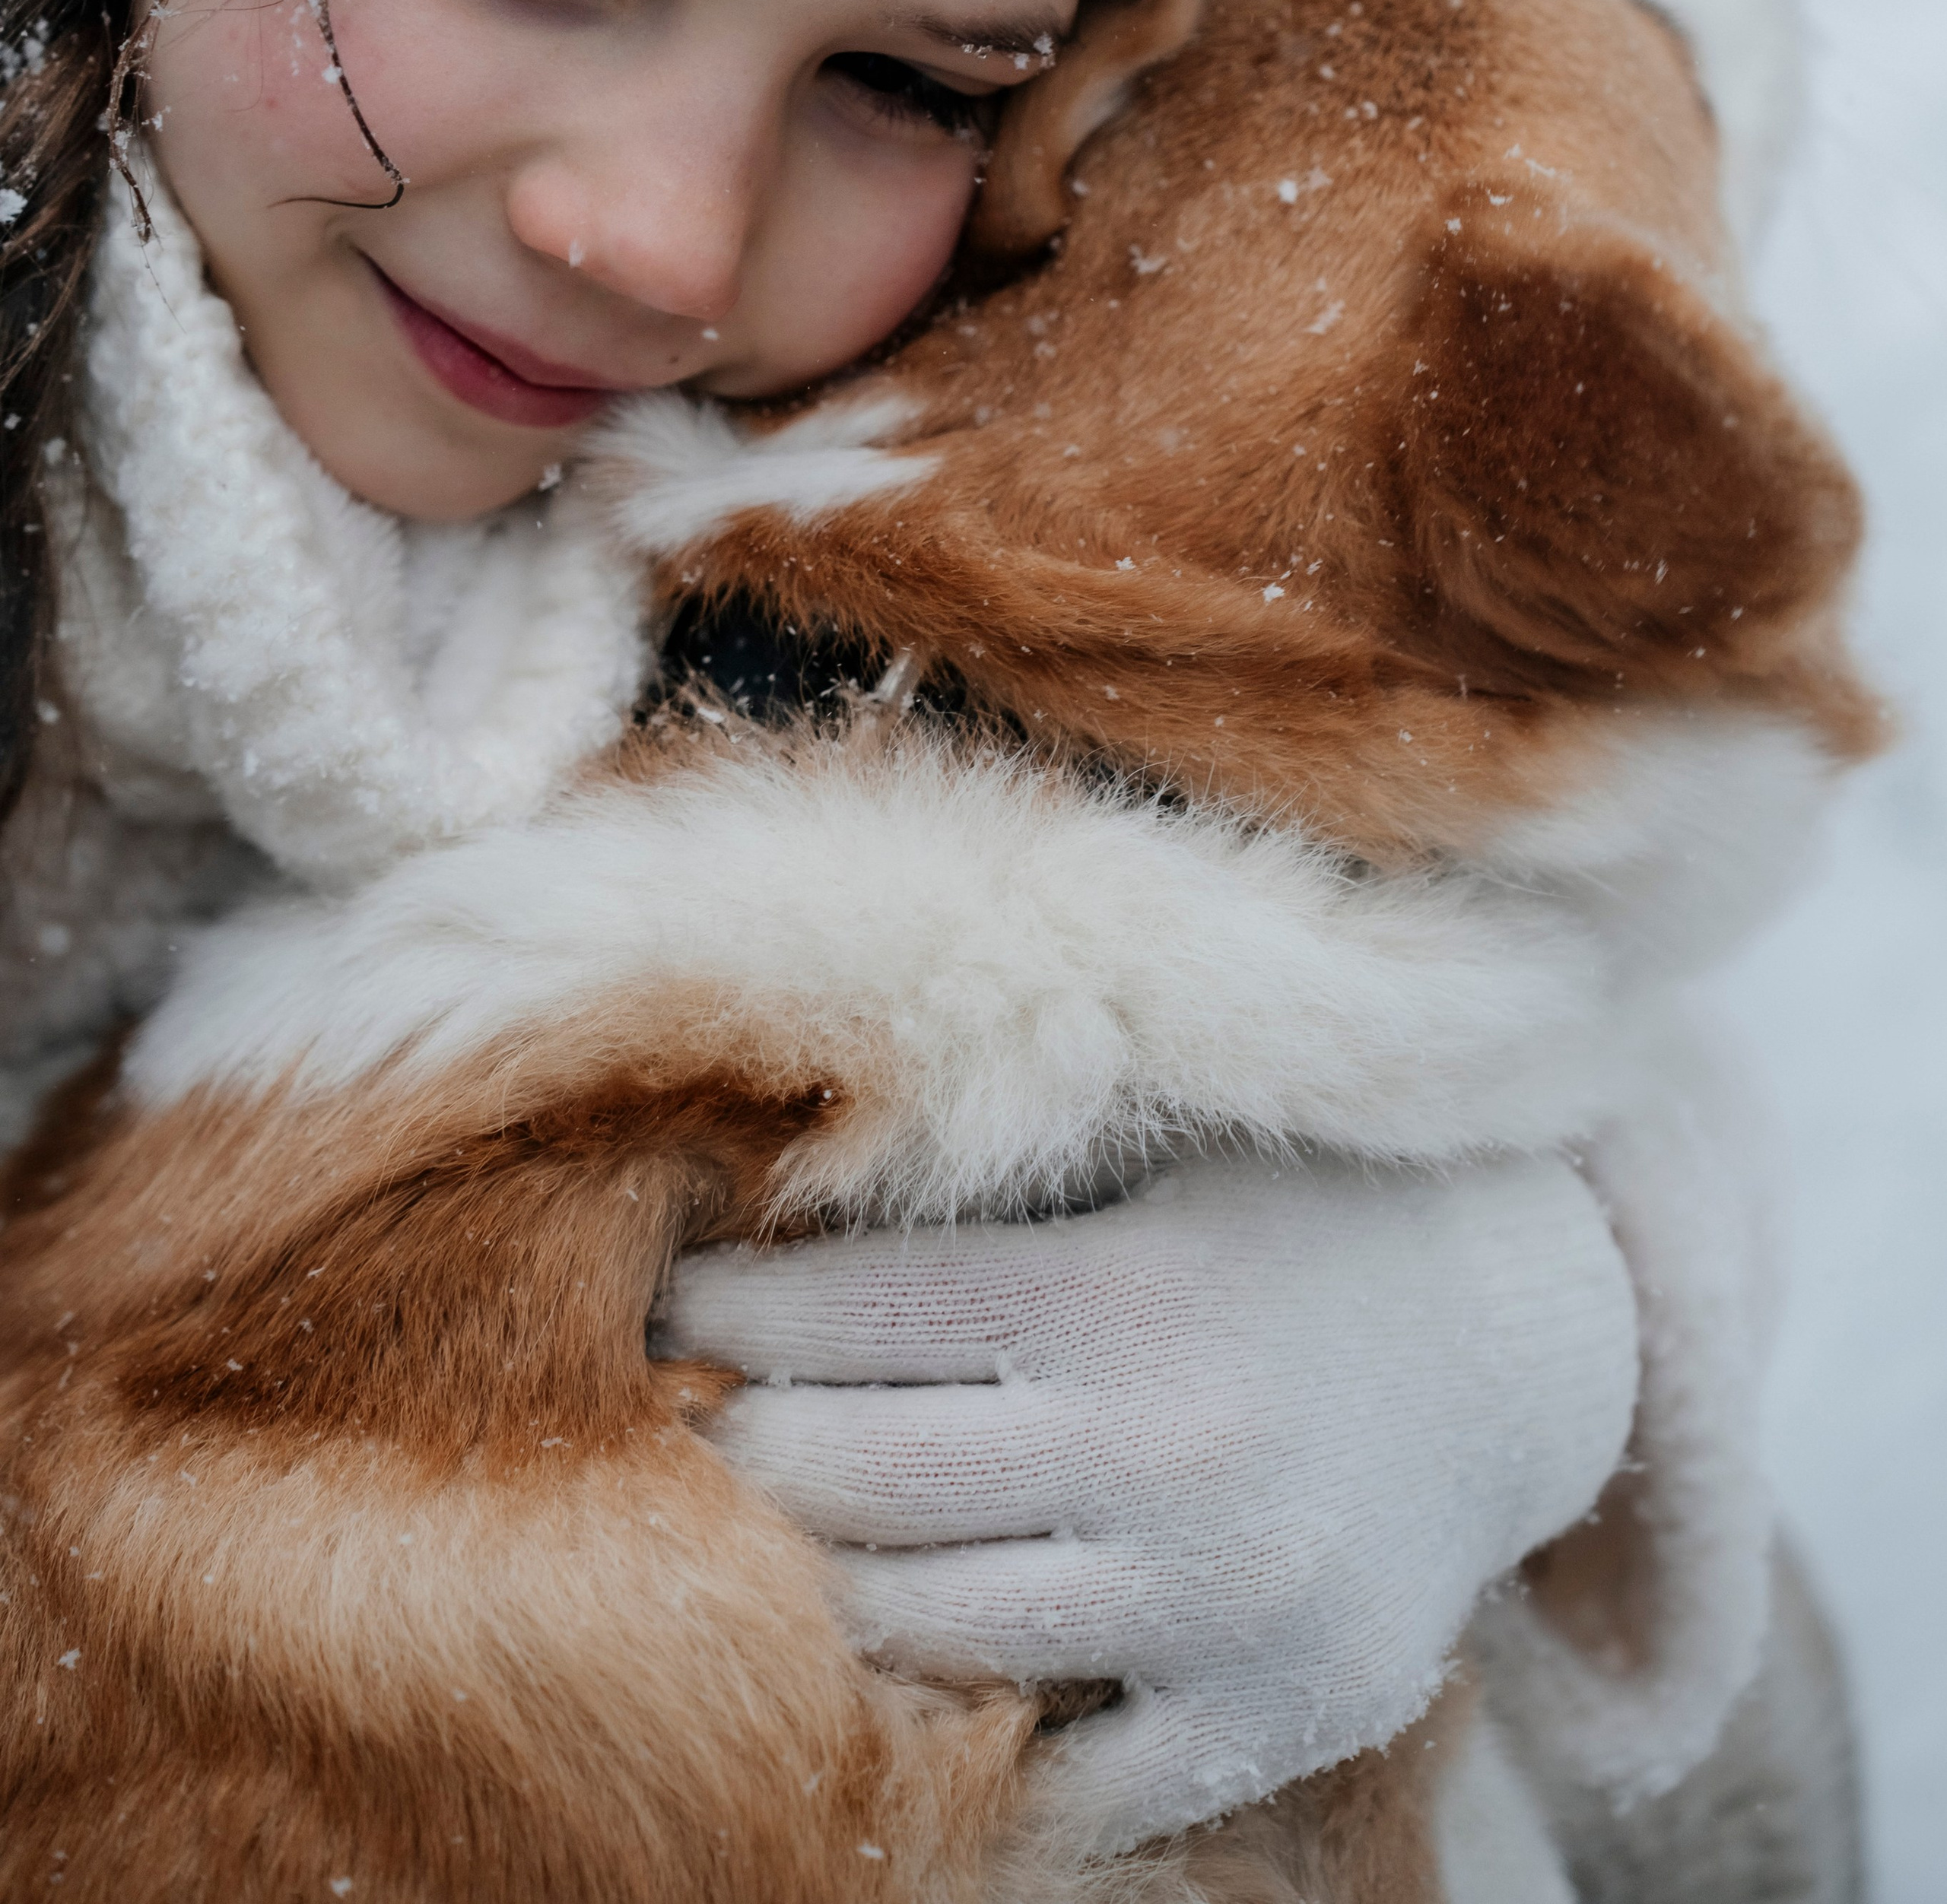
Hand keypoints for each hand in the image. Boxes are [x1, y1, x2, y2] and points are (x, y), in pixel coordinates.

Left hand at [654, 1147, 1637, 1853]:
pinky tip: (933, 1676)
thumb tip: (774, 1212)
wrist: (1518, 1347)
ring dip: (831, 1592)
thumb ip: (995, 1201)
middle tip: (692, 1433)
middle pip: (855, 1479)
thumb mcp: (1159, 1167)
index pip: (846, 1316)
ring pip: (928, 1630)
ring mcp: (1221, 1596)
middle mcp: (1163, 1444)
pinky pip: (1071, 1777)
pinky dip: (990, 1740)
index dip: (726, 1314)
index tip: (664, 1312)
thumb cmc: (1301, 1227)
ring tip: (785, 1547)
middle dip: (744, 1455)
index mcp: (1122, 1288)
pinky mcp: (1278, 1711)